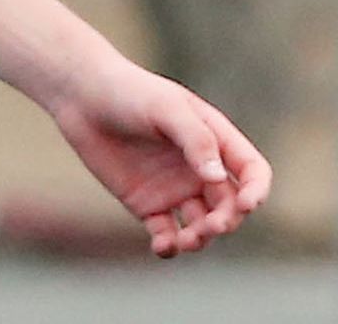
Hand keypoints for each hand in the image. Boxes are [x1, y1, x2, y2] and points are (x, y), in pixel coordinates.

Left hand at [47, 52, 271, 256]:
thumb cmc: (128, 92)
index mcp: (214, 140)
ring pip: (202, 226)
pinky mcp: (147, 204)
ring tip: (186, 240)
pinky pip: (167, 234)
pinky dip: (169, 245)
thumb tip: (217, 178)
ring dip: (201, 238)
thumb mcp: (166, 107)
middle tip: (211, 226)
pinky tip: (163, 245)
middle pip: (229, 206)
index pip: (252, 171)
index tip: (246, 204)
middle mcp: (199, 169)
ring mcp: (174, 189)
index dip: (256, 190)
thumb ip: (195, 139)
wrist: (81, 96)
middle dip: (226, 220)